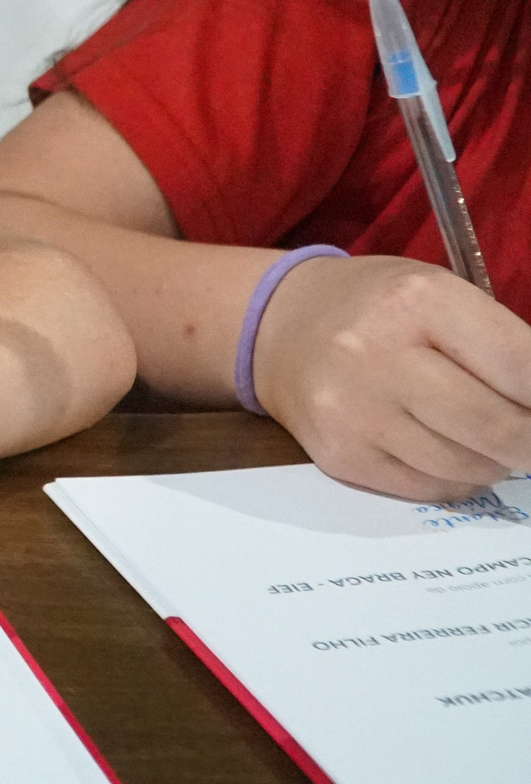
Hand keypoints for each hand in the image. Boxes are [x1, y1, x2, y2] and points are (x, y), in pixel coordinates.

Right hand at [256, 255, 530, 499]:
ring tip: (484, 437)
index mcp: (417, 301)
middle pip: (499, 427)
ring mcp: (354, 411)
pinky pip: (429, 488)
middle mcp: (377, 355)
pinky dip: (455, 477)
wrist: (278, 328)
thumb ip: (502, 345)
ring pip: (468, 467)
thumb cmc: (377, 307)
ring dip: (494, 460)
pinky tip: (446, 450)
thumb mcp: (441, 295)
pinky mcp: (339, 455)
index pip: (521, 367)